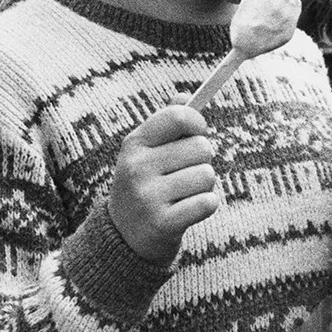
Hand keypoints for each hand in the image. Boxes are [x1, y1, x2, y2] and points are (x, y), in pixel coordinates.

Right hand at [109, 100, 219, 265]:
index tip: (197, 134)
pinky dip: (206, 206)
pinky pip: (208, 202)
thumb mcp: (144, 152)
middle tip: (184, 173)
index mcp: (133, 144)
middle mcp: (136, 167)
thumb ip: (165, 124)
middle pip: (202, 147)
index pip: (178, 116)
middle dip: (202, 160)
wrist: (124, 236)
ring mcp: (147, 196)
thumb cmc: (144, 185)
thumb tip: (185, 95)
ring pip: (207, 176)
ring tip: (183, 194)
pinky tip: (188, 210)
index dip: (198, 123)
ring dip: (204, 186)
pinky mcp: (162, 223)